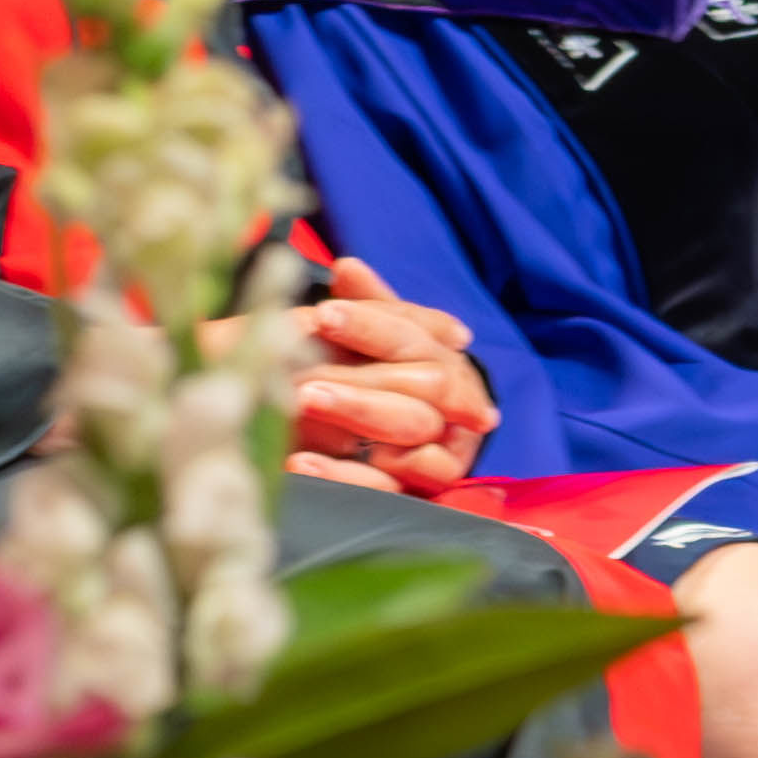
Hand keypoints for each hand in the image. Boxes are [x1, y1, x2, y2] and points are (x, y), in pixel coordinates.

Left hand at [291, 253, 491, 489]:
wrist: (418, 450)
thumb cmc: (391, 385)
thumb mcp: (384, 343)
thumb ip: (371, 305)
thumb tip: (346, 266)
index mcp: (445, 357)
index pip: (412, 335)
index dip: (369, 323)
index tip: (324, 313)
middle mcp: (456, 400)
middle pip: (421, 382)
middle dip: (361, 375)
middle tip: (303, 367)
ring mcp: (445, 447)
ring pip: (411, 428)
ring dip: (357, 412)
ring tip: (301, 400)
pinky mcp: (423, 490)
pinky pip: (390, 485)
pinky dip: (346, 475)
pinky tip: (301, 462)